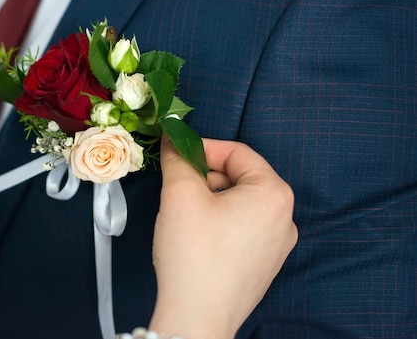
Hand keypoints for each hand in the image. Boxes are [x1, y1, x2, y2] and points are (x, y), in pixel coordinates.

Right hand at [150, 138, 297, 338]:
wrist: (196, 319)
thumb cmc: (194, 257)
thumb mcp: (180, 194)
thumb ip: (177, 158)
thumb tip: (173, 140)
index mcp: (274, 194)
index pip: (238, 152)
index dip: (202, 148)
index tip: (176, 152)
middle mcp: (284, 218)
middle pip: (240, 177)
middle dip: (205, 175)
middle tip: (176, 184)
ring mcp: (276, 245)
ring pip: (239, 202)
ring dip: (210, 198)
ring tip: (184, 213)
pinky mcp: (263, 264)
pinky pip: (241, 227)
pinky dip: (218, 221)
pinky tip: (195, 235)